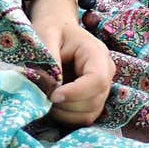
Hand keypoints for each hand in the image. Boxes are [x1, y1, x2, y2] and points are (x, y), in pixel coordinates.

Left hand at [31, 2, 115, 127]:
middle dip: (66, 104)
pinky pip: (84, 118)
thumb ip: (49, 58)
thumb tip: (52, 86)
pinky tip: (53, 104)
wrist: (57, 30)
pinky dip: (66, 117)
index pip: (97, 80)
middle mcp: (106, 72)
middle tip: (43, 95)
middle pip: (94, 101)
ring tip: (46, 98)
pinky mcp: (93, 99)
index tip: (52, 95)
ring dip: (65, 113)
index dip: (75, 93)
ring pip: (90, 113)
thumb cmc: (52, 30)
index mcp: (97, 53)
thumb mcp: (46, 35)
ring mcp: (102, 88)